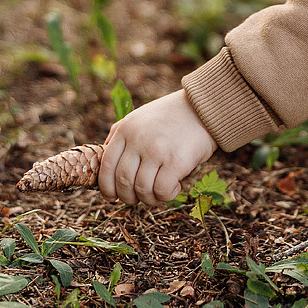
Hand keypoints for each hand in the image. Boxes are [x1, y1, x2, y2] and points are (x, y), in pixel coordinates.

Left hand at [97, 90, 215, 206]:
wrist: (203, 108)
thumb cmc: (170, 117)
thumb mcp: (139, 118)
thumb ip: (120, 137)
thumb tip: (104, 163)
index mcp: (126, 129)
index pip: (107, 166)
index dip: (106, 188)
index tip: (112, 197)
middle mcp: (138, 139)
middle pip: (123, 181)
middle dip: (128, 197)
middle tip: (138, 198)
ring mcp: (157, 150)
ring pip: (142, 190)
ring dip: (149, 199)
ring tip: (158, 193)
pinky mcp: (176, 161)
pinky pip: (162, 191)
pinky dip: (165, 196)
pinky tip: (174, 187)